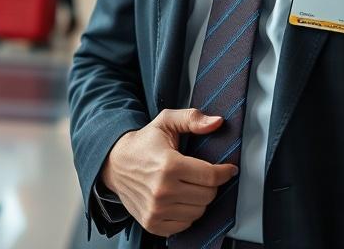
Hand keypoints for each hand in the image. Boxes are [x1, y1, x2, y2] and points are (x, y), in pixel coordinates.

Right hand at [99, 109, 236, 236]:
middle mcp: (162, 191)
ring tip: (189, 186)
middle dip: (211, 184)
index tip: (229, 169)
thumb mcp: (166, 122)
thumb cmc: (143, 143)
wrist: (114, 164)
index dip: (225, 172)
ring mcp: (156, 210)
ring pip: (198, 212)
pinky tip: (180, 199)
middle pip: (207, 196)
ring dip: (199, 199)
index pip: (211, 177)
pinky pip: (185, 225)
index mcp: (169, 165)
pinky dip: (187, 214)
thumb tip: (217, 122)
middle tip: (202, 175)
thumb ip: (192, 118)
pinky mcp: (152, 223)